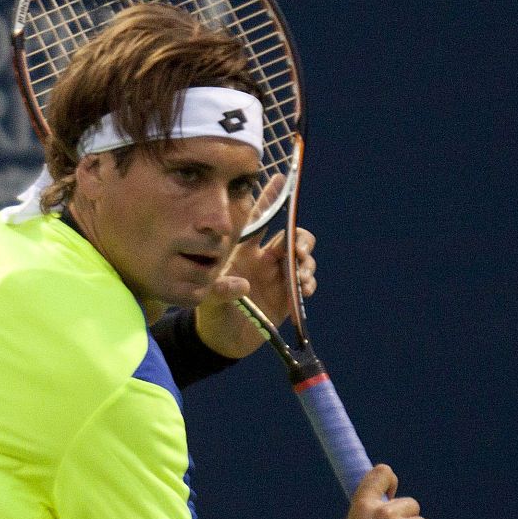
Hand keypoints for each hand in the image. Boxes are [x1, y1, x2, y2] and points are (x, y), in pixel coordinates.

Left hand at [195, 176, 316, 358]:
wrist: (221, 340)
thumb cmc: (211, 312)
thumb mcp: (209, 297)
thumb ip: (222, 290)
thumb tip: (246, 285)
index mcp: (244, 251)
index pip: (260, 220)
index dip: (270, 199)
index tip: (280, 178)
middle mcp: (264, 259)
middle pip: (292, 236)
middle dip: (301, 238)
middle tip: (298, 251)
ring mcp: (278, 277)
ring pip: (302, 258)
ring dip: (307, 263)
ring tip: (301, 277)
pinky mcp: (288, 297)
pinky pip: (305, 282)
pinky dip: (308, 283)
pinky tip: (303, 290)